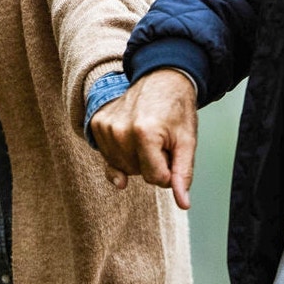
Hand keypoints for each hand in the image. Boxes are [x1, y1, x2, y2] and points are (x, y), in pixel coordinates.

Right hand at [89, 68, 198, 208]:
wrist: (161, 78)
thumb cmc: (176, 110)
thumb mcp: (187, 142)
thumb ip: (182, 174)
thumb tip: (183, 204)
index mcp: (144, 134)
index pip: (156, 178)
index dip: (169, 169)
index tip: (173, 148)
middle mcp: (119, 131)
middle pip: (138, 173)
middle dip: (152, 162)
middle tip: (161, 138)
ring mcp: (104, 127)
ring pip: (123, 168)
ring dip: (137, 158)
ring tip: (146, 134)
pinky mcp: (96, 125)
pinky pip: (110, 158)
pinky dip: (122, 153)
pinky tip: (130, 136)